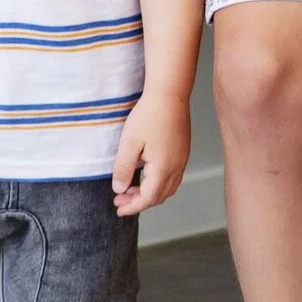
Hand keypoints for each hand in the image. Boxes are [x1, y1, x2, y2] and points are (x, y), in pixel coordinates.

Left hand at [112, 90, 189, 215]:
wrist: (170, 93)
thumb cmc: (149, 115)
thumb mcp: (129, 143)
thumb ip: (123, 168)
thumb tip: (119, 189)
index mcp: (163, 167)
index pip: (148, 198)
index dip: (132, 207)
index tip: (118, 208)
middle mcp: (177, 166)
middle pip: (160, 196)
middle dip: (140, 202)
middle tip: (120, 199)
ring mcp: (182, 158)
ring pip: (168, 187)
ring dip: (150, 193)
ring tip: (131, 188)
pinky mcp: (183, 150)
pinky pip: (173, 176)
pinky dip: (158, 182)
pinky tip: (146, 173)